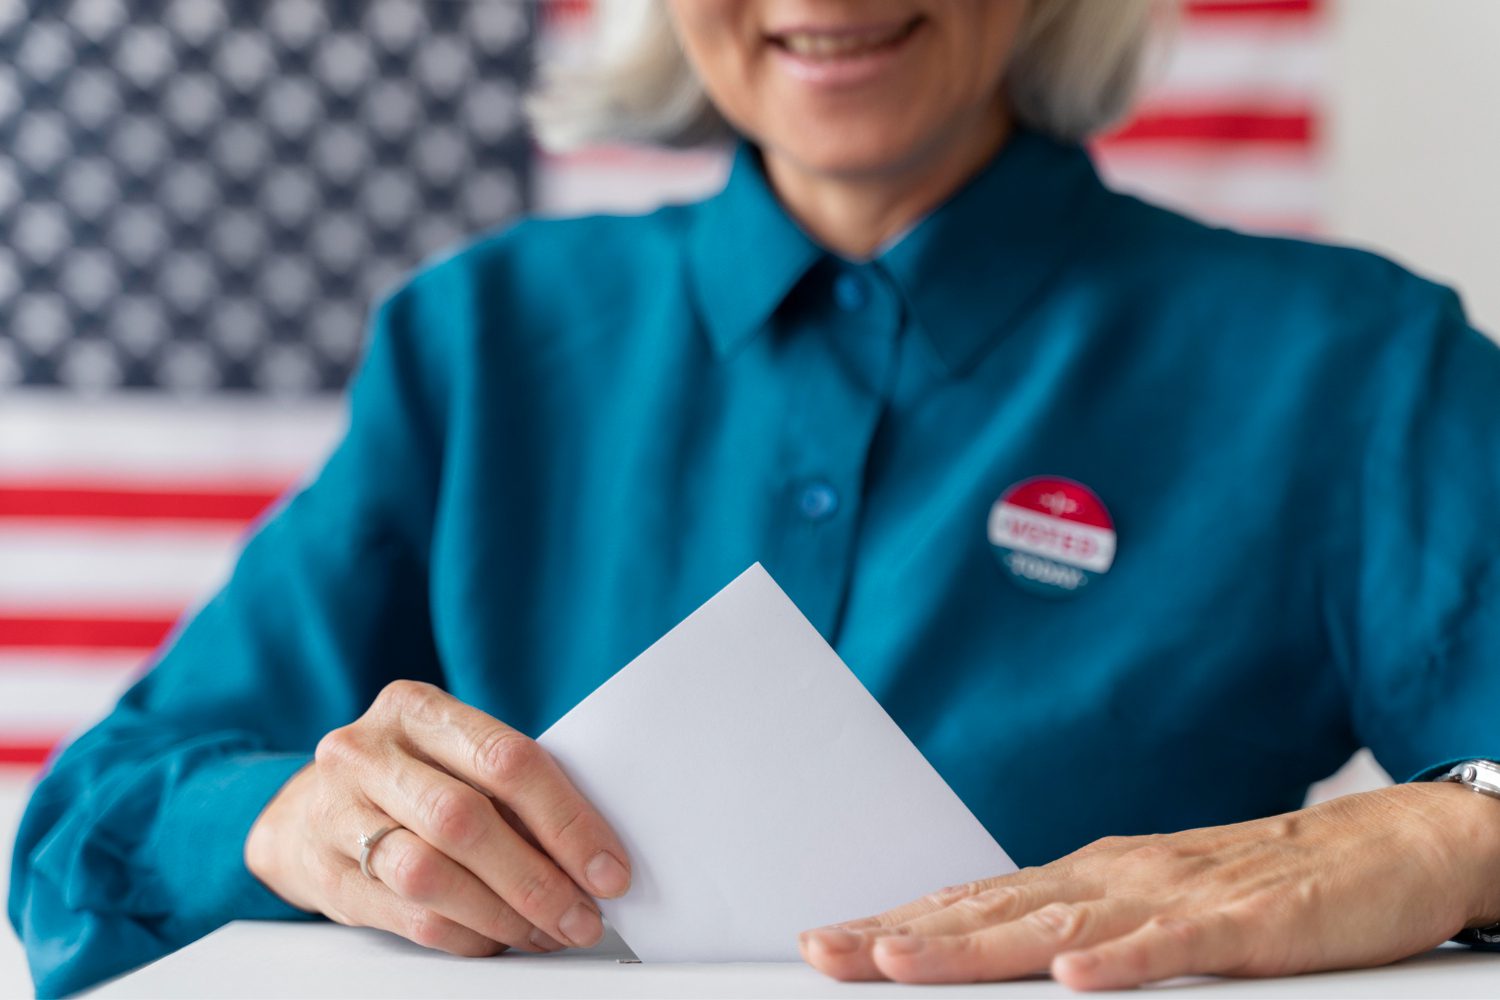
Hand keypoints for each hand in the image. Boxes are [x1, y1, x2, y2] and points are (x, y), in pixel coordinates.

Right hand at [245, 680, 630, 955]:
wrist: (304, 811)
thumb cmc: (407, 778)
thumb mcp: (450, 754)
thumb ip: (509, 785)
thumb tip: (593, 853)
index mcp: (415, 708)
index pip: (506, 760)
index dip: (566, 820)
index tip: (608, 869)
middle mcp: (367, 753)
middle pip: (466, 821)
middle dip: (538, 879)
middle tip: (585, 916)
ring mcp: (336, 813)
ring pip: (433, 876)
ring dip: (505, 915)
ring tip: (549, 932)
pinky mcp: (326, 876)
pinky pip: (411, 917)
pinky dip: (469, 936)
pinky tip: (502, 940)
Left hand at [800, 783, 1499, 988]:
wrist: (1383, 850)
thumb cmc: (1258, 884)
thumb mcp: (1151, 908)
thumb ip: (1080, 927)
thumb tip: (999, 950)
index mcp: (1089, 879)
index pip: (974, 903)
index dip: (899, 924)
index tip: (828, 944)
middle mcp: (1115, 878)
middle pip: (992, 911)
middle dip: (904, 936)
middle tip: (825, 953)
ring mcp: (1175, 897)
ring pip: (1060, 926)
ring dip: (976, 946)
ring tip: (902, 963)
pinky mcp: (1243, 922)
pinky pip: (1175, 947)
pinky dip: (1122, 961)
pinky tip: (1073, 979)